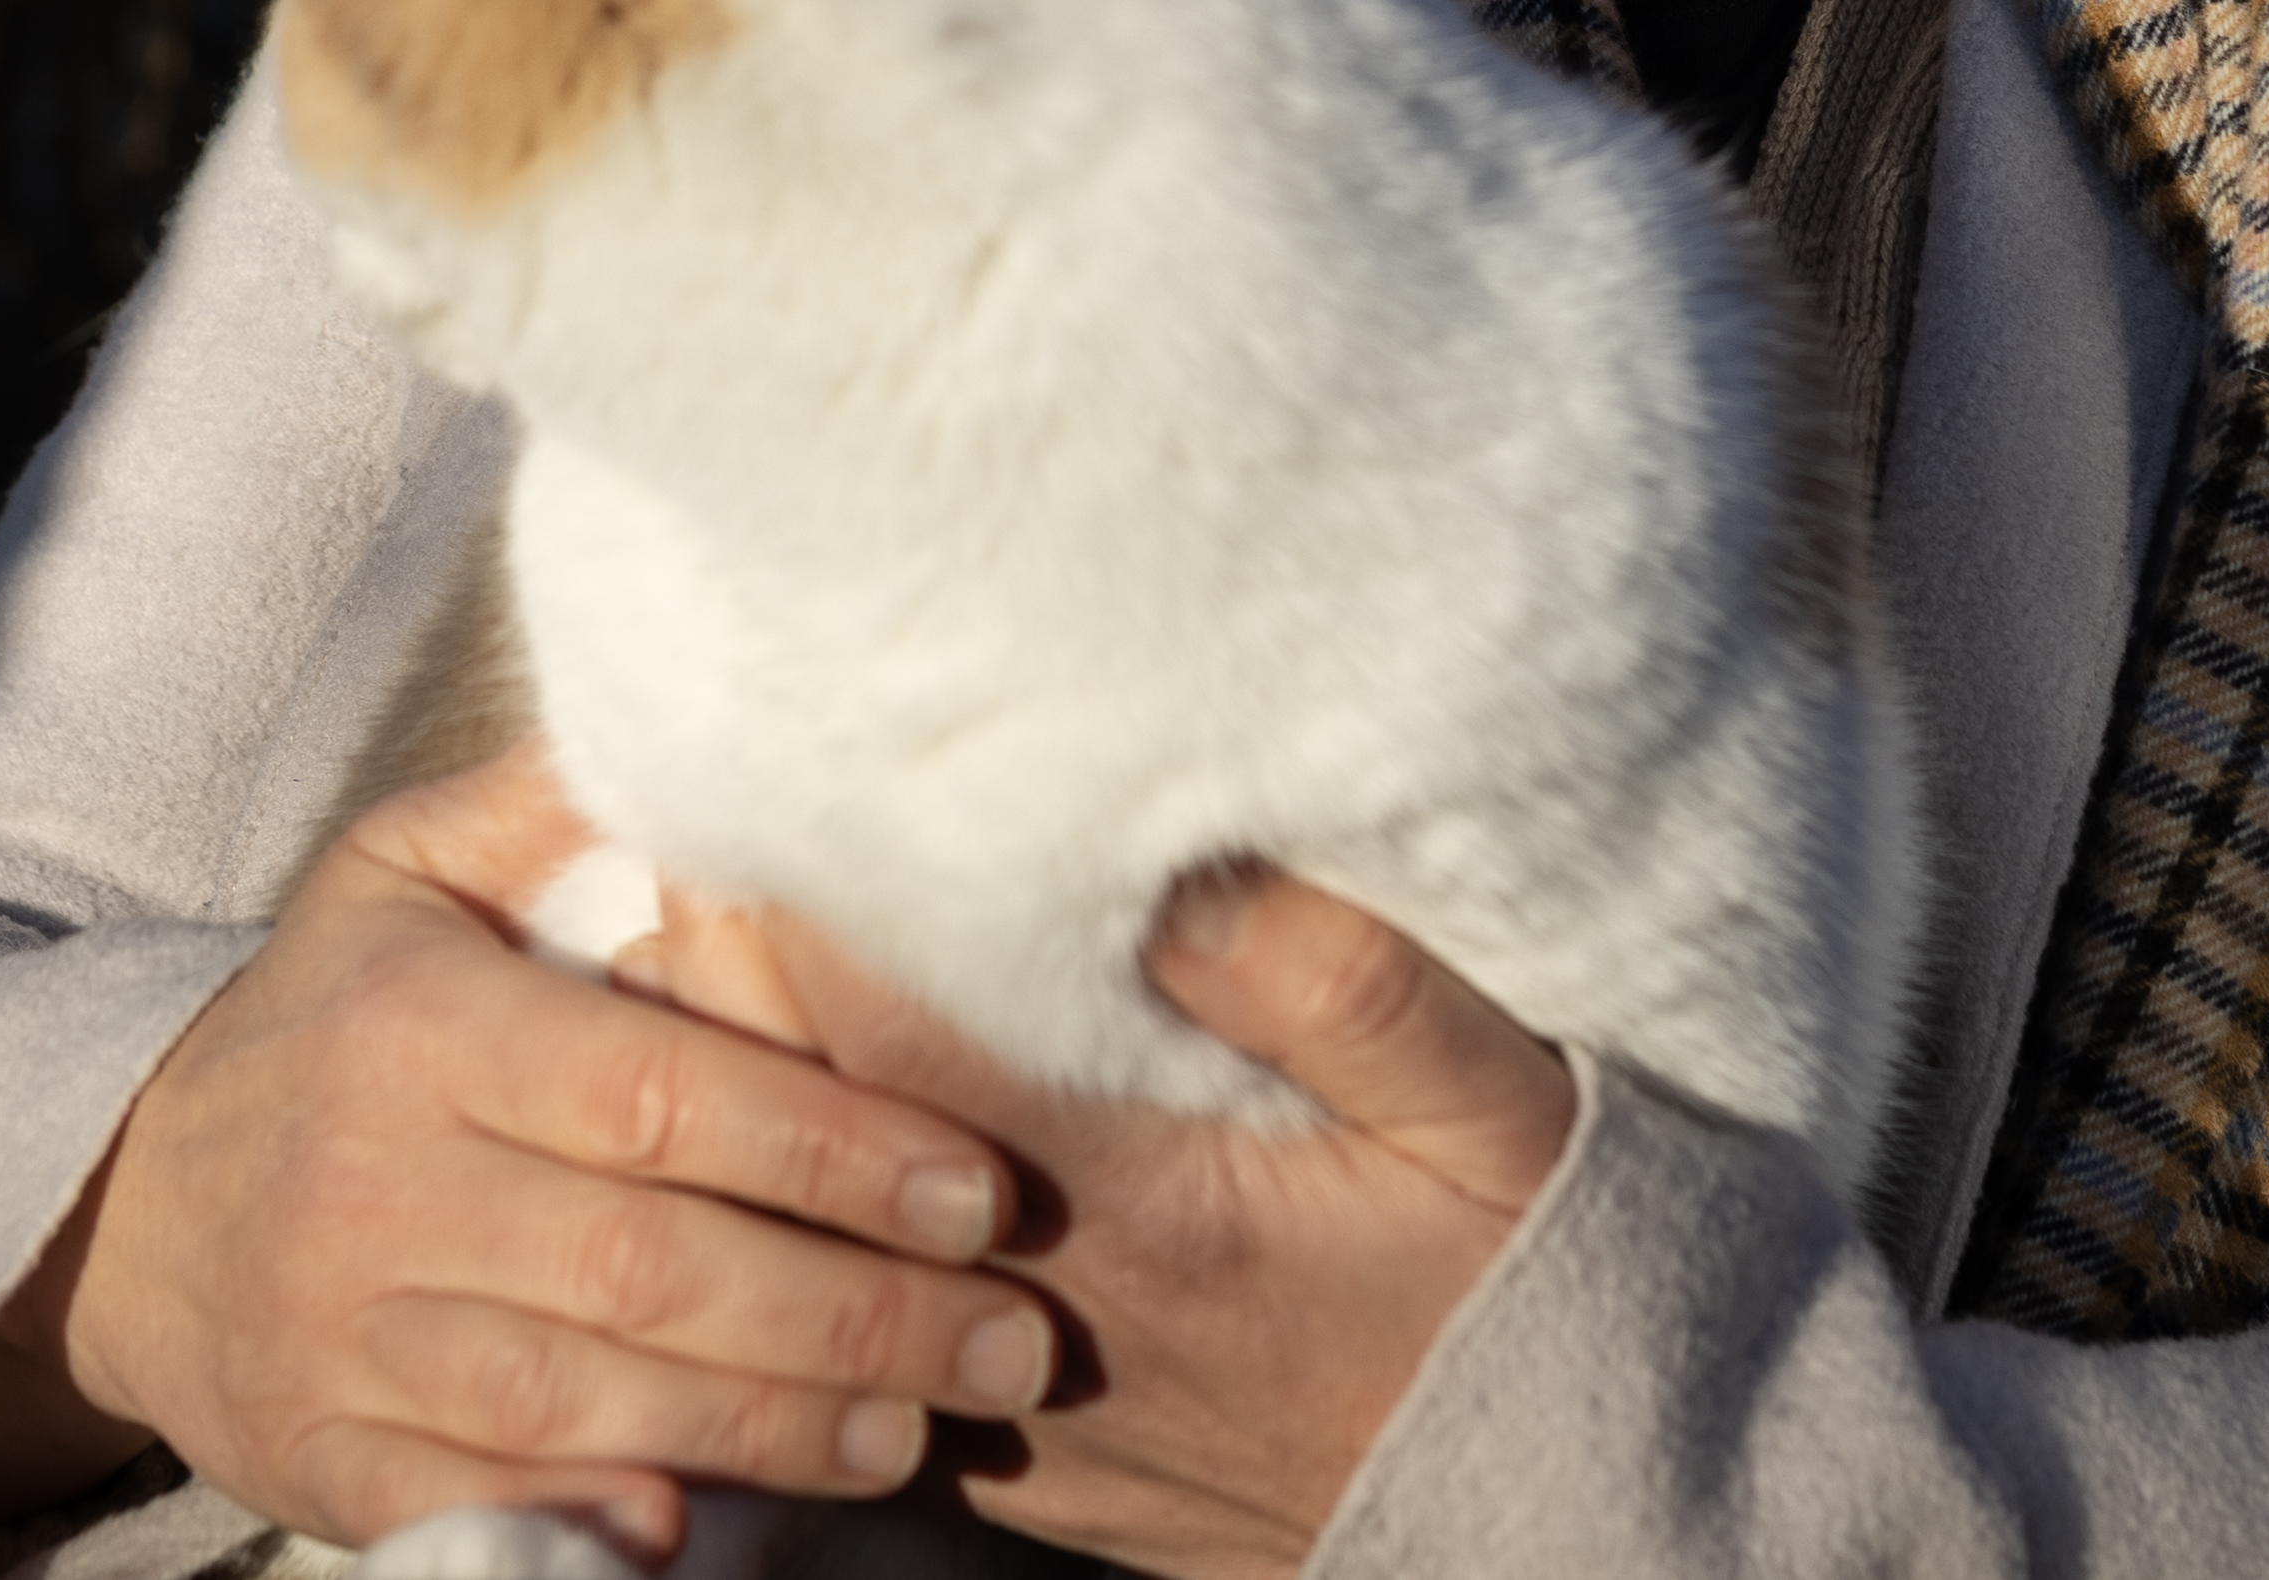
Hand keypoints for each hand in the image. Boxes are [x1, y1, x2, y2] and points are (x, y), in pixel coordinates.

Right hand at [0, 752, 1061, 1565]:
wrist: (115, 1206)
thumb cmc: (326, 1019)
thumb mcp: (402, 874)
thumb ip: (557, 814)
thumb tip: (729, 746)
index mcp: (417, 1024)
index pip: (656, 1094)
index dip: (831, 1150)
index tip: (979, 1187)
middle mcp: (371, 1182)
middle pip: (647, 1266)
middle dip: (856, 1313)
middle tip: (1017, 1341)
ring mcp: (335, 1337)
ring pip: (581, 1402)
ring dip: (774, 1429)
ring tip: (927, 1432)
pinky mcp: (316, 1463)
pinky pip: (469, 1510)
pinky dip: (587, 1525)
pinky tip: (709, 1530)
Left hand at [636, 870, 1576, 1579]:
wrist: (1545, 1517)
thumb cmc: (1529, 1286)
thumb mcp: (1491, 1109)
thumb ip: (1339, 980)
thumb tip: (1176, 855)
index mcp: (1125, 1201)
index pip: (861, 1026)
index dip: (786, 888)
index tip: (788, 765)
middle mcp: (1016, 1313)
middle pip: (767, 1112)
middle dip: (723, 965)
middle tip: (731, 821)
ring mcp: (988, 1400)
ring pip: (770, 1221)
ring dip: (744, 1087)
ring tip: (745, 949)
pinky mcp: (991, 1455)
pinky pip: (821, 1324)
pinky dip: (797, 1216)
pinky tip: (814, 1124)